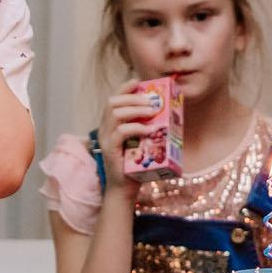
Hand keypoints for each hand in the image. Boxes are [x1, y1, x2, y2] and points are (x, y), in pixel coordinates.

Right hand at [97, 78, 168, 192]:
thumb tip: (167, 114)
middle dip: (133, 97)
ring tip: (153, 111)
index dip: (124, 88)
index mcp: (110, 125)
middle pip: (112, 102)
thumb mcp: (141, 142)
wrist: (124, 190)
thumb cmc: (134, 165)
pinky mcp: (110, 151)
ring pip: (115, 113)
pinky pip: (121, 132)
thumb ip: (146, 127)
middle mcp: (104, 130)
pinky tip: (150, 129)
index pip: (113, 99)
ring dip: (136, 109)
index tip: (138, 82)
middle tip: (152, 101)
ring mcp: (106, 140)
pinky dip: (137, 127)